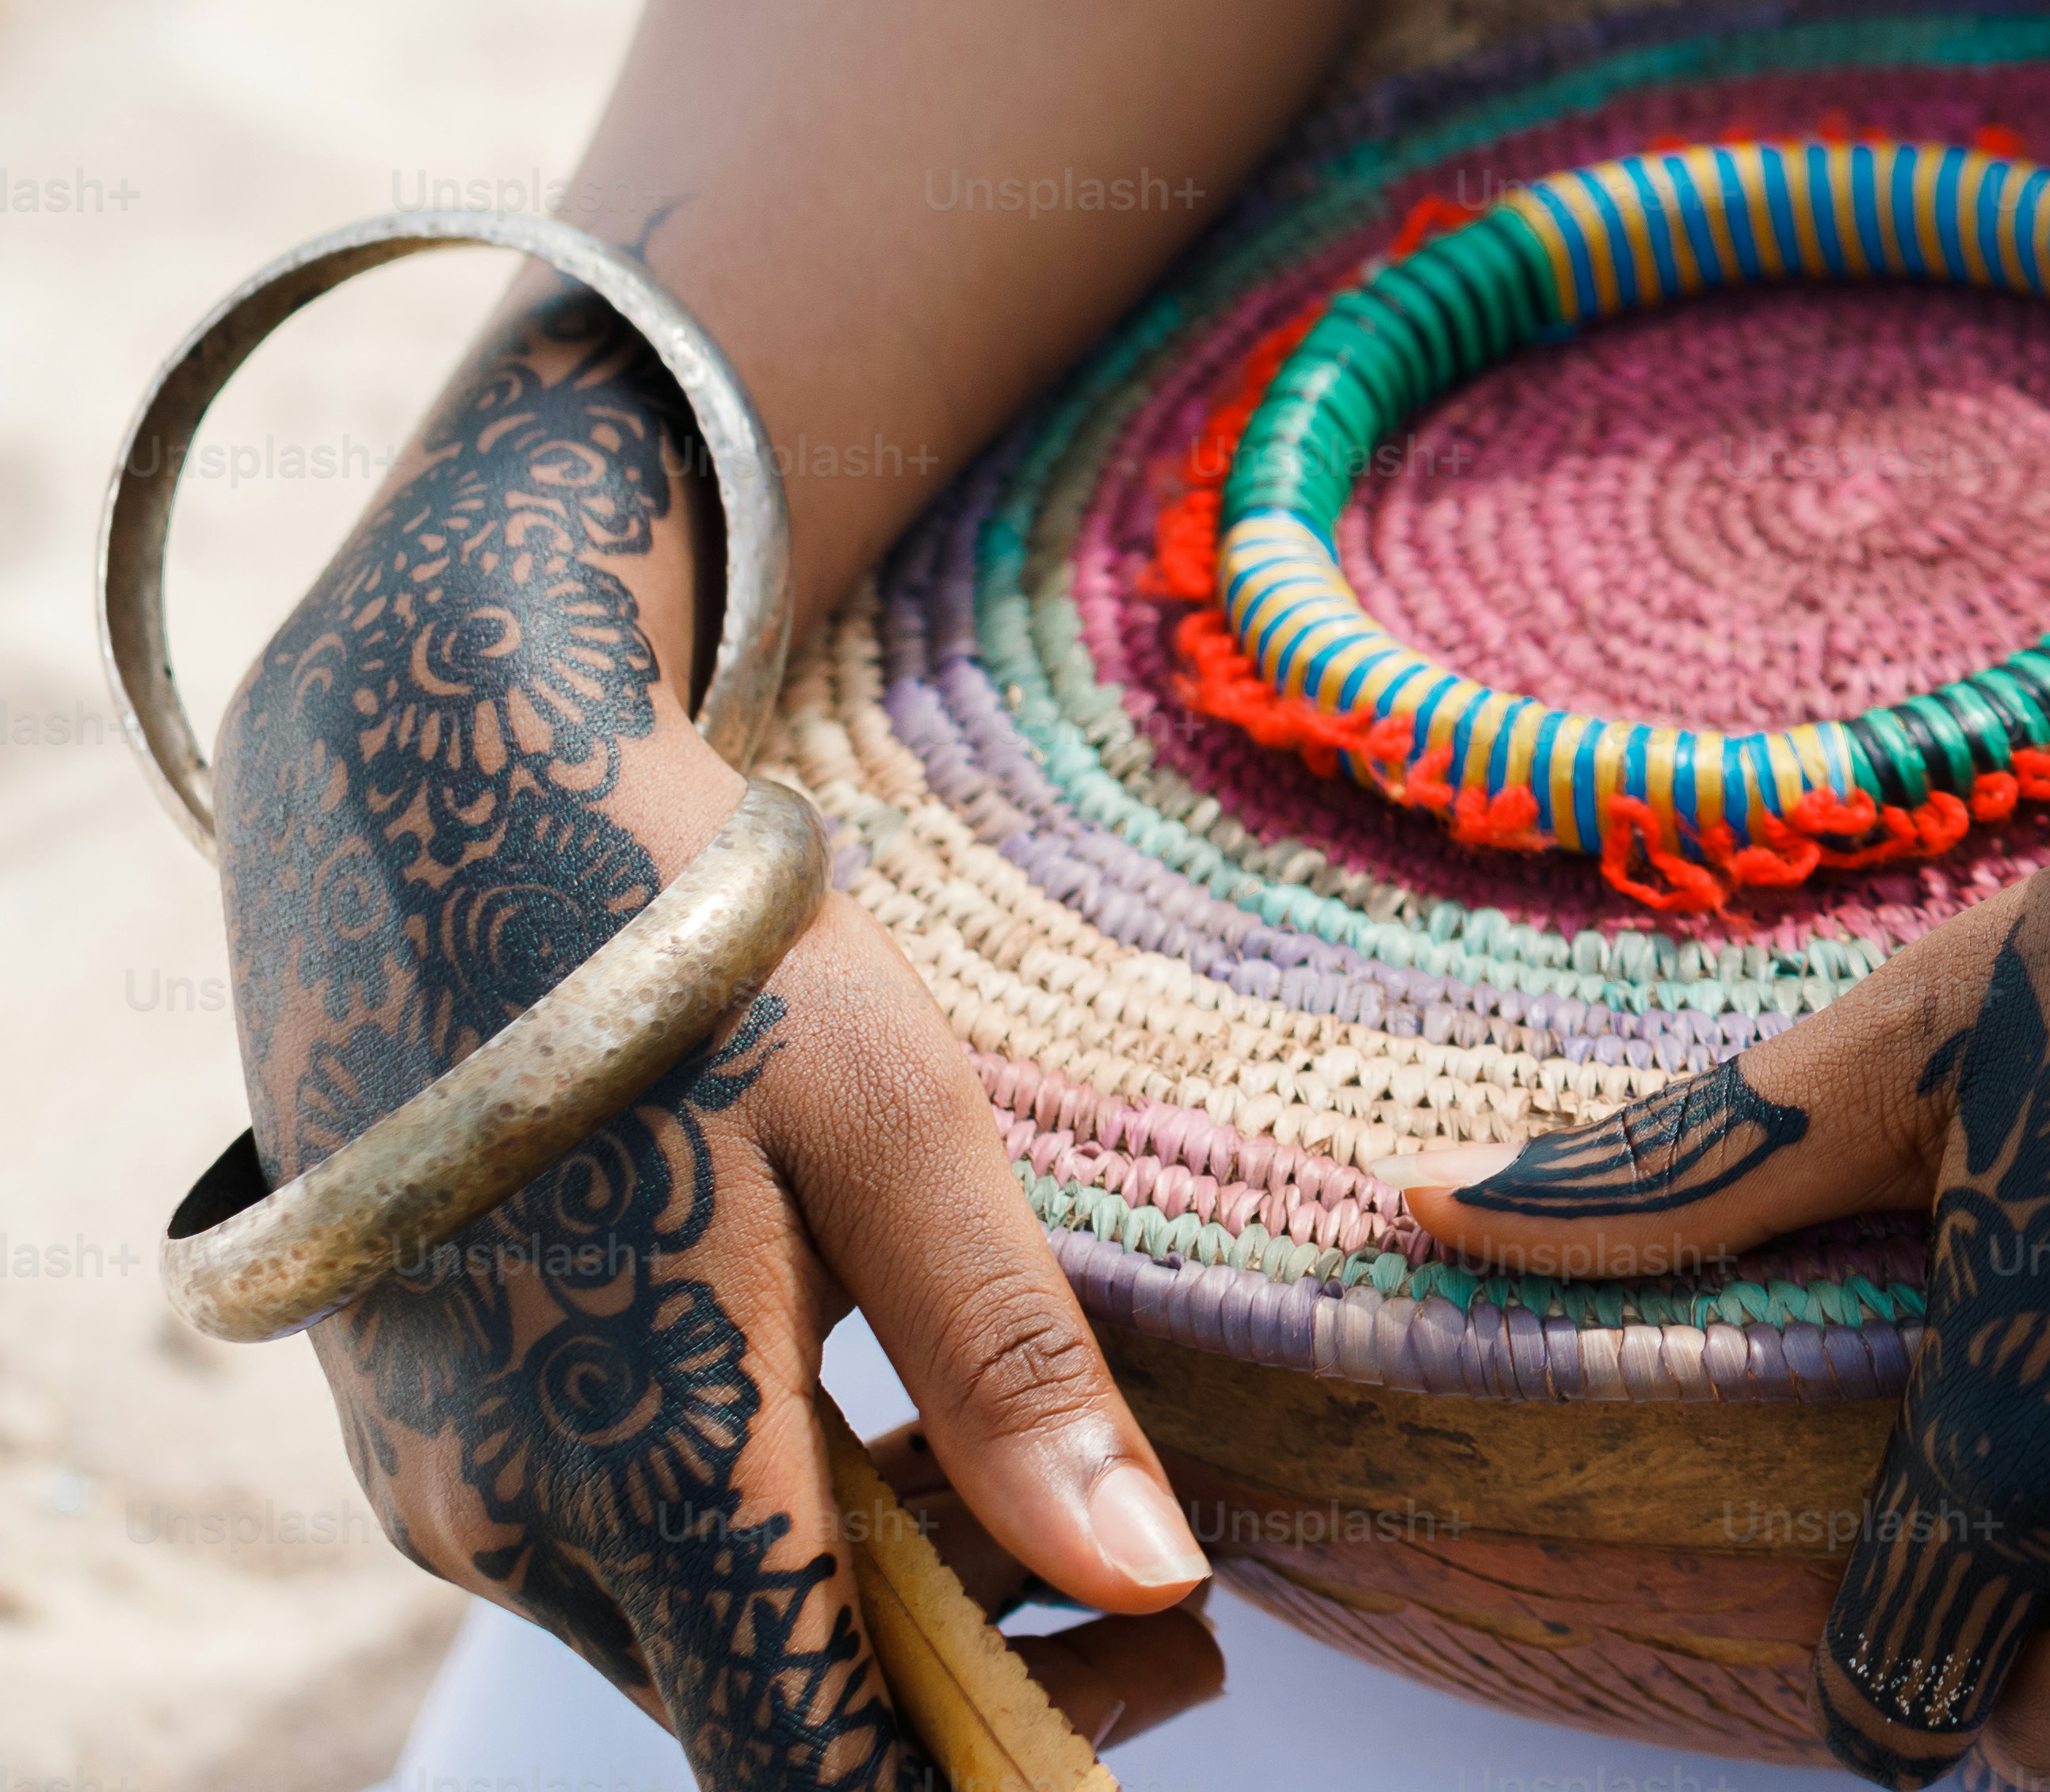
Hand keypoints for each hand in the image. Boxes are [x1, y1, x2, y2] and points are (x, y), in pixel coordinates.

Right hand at [220, 296, 1215, 1787]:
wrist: (435, 798)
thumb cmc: (683, 940)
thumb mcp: (897, 1127)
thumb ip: (1010, 1373)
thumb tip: (1155, 1580)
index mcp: (637, 1475)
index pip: (817, 1775)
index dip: (1009, 1762)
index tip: (1171, 1674)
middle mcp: (510, 1526)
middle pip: (770, 1707)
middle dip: (978, 1663)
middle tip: (1165, 1565)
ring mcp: (451, 1486)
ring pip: (700, 1625)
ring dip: (881, 1583)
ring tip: (1034, 1449)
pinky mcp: (435, 1430)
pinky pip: (625, 1542)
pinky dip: (773, 1514)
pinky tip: (880, 1389)